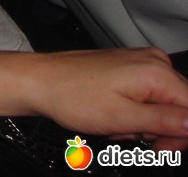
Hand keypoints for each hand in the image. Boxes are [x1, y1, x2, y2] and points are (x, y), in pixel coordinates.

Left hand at [31, 48, 187, 151]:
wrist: (37, 81)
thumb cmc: (72, 97)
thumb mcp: (123, 118)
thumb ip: (166, 121)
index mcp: (157, 72)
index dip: (182, 135)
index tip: (160, 149)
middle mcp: (153, 62)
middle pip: (182, 107)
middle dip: (162, 131)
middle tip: (136, 141)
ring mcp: (140, 63)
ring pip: (163, 106)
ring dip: (145, 125)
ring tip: (117, 127)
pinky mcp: (127, 69)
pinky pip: (147, 97)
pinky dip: (135, 114)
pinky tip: (115, 118)